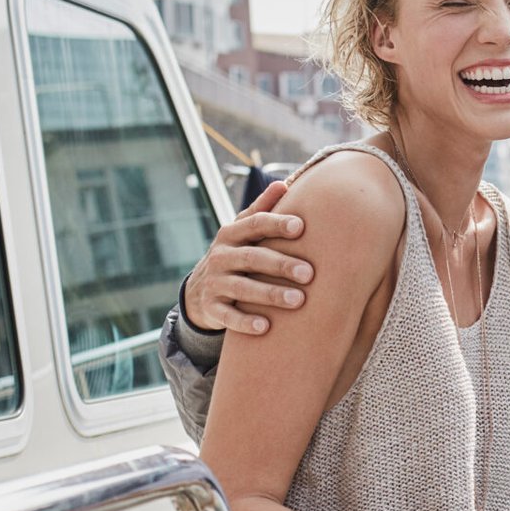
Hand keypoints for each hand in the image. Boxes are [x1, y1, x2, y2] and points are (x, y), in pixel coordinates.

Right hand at [182, 179, 313, 335]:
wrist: (200, 290)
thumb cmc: (234, 255)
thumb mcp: (242, 232)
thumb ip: (262, 210)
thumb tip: (284, 183)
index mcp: (231, 234)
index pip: (254, 224)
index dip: (275, 224)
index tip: (300, 227)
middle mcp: (221, 256)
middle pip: (252, 257)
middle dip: (281, 264)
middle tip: (310, 273)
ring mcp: (214, 282)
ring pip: (242, 288)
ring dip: (270, 294)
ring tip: (298, 300)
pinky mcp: (212, 308)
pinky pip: (228, 316)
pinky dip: (245, 322)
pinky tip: (266, 327)